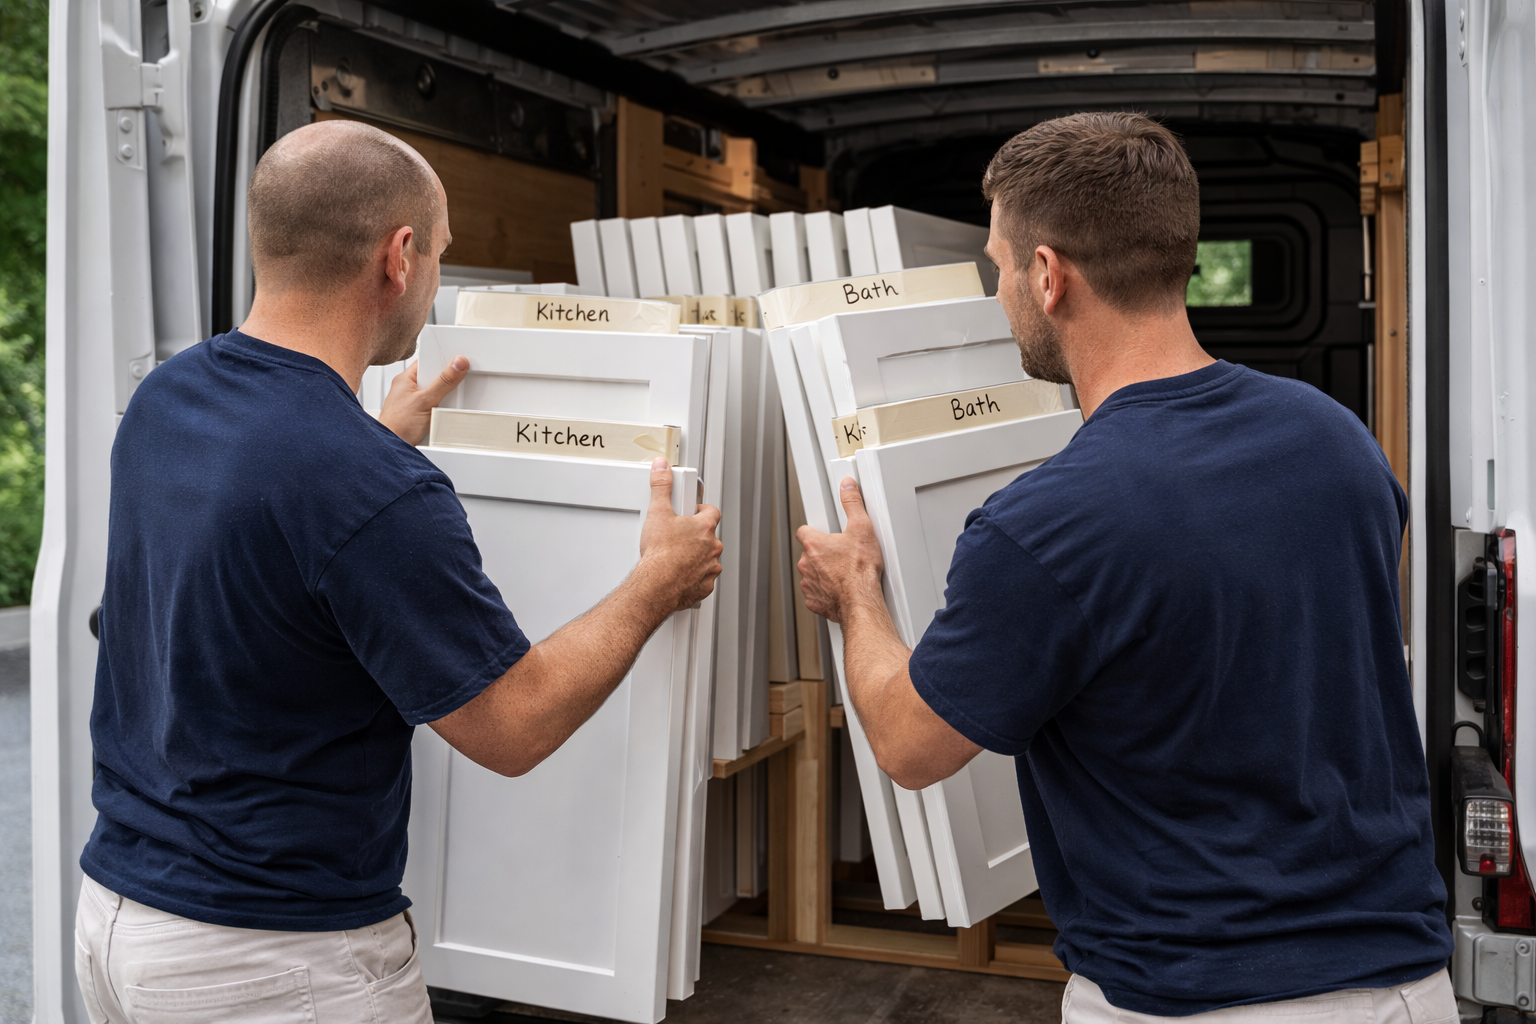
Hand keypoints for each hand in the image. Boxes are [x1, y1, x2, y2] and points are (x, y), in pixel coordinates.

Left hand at [379, 356, 468, 444]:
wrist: (393, 446)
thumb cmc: (397, 425)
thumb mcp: (425, 400)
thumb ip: (443, 382)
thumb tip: (457, 364)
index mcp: (406, 379)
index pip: (427, 361)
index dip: (442, 361)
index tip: (458, 363)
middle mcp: (409, 389)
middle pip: (435, 378)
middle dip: (445, 384)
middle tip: (450, 389)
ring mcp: (415, 402)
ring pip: (437, 394)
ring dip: (444, 400)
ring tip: (440, 407)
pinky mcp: (421, 414)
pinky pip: (436, 407)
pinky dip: (441, 411)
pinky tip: (440, 416)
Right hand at [634, 459, 722, 612]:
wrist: (657, 585)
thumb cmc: (660, 554)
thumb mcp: (657, 513)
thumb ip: (661, 486)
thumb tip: (662, 468)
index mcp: (705, 528)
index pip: (712, 512)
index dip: (701, 511)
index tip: (691, 513)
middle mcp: (713, 548)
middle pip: (709, 536)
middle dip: (696, 536)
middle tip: (677, 537)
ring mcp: (710, 568)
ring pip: (707, 558)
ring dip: (696, 557)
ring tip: (676, 557)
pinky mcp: (705, 586)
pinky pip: (703, 578)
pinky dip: (693, 576)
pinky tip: (678, 574)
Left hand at [798, 477, 884, 622]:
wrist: (861, 600)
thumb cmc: (860, 571)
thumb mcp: (861, 528)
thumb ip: (852, 504)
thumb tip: (847, 487)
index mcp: (814, 544)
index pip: (804, 531)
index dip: (814, 532)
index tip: (824, 534)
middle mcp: (806, 564)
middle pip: (809, 553)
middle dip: (823, 554)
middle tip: (841, 555)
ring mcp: (809, 584)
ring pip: (812, 574)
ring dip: (824, 573)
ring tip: (843, 572)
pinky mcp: (814, 601)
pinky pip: (816, 593)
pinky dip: (826, 591)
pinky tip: (841, 588)